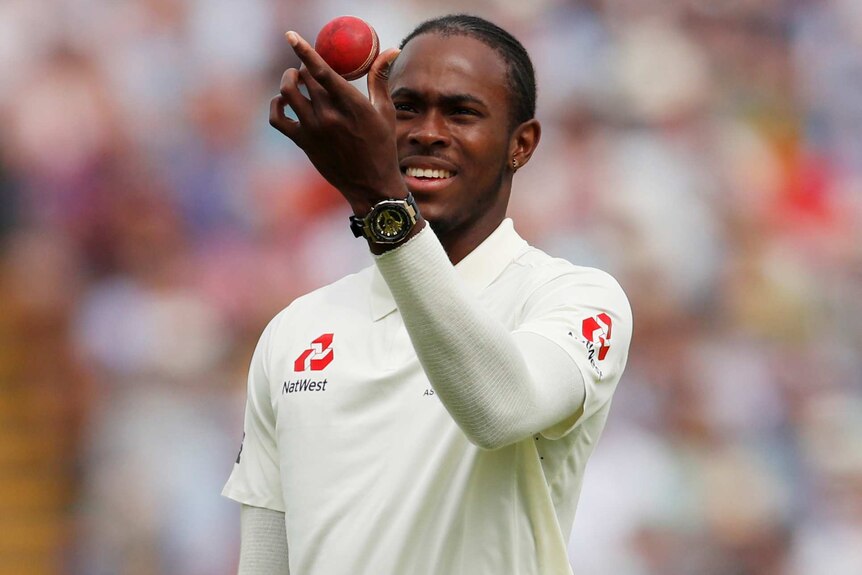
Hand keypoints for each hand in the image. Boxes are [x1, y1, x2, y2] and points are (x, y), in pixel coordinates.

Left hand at [269, 31, 406, 214]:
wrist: (370, 185)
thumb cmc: (381, 146)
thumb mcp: (385, 111)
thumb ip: (380, 78)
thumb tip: (391, 50)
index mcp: (351, 106)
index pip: (323, 72)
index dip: (305, 51)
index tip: (292, 36)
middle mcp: (329, 116)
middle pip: (304, 78)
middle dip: (304, 65)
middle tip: (309, 65)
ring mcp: (313, 130)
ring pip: (288, 93)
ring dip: (288, 79)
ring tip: (295, 78)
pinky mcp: (303, 142)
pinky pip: (278, 118)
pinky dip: (277, 105)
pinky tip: (284, 101)